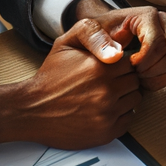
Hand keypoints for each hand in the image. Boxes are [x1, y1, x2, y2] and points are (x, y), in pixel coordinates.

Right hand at [0, 16, 142, 147]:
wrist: (31, 109)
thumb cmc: (50, 77)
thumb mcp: (66, 42)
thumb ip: (93, 33)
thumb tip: (119, 46)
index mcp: (100, 67)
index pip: (130, 63)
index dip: (118, 65)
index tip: (107, 69)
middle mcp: (106, 90)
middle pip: (134, 81)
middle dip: (122, 81)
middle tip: (103, 84)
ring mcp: (107, 113)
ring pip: (134, 100)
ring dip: (123, 98)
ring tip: (102, 97)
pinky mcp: (106, 132)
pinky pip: (128, 119)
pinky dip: (119, 115)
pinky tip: (102, 111)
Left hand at [68, 0, 165, 90]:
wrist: (101, 33)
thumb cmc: (94, 33)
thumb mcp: (84, 31)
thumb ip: (94, 39)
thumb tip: (116, 56)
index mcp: (147, 16)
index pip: (156, 43)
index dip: (144, 61)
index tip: (128, 67)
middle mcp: (162, 23)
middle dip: (150, 71)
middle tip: (132, 75)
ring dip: (155, 76)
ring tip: (135, 77)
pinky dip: (159, 80)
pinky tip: (141, 79)